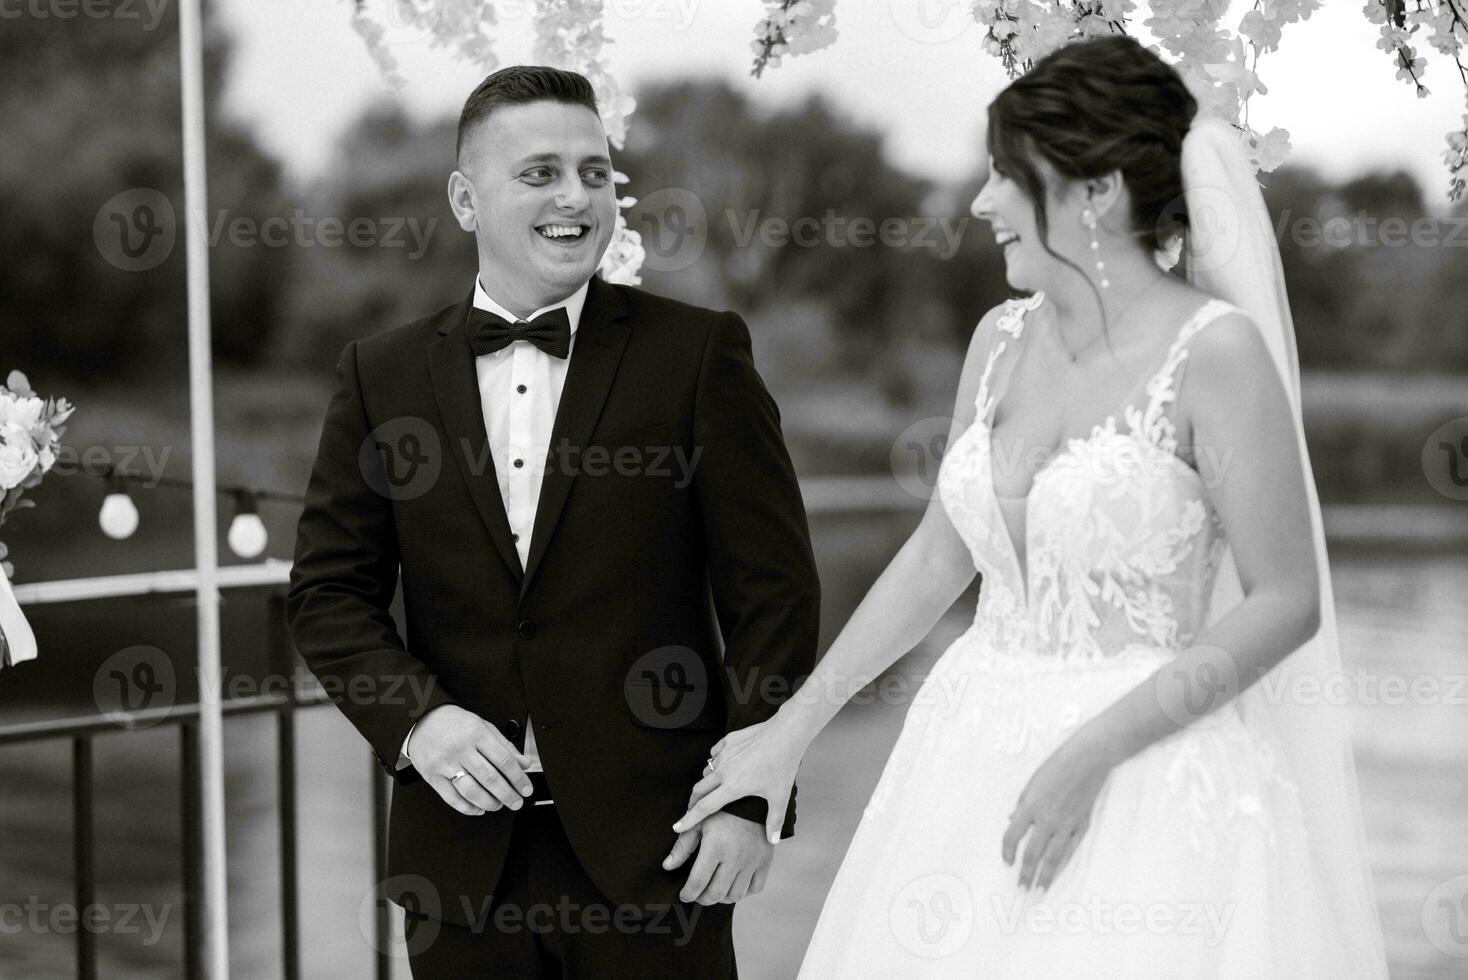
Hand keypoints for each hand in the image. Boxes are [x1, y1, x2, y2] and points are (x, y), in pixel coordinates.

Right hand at [408, 705, 533, 815]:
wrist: (421, 719)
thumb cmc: (454, 723)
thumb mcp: (483, 726)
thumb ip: (504, 745)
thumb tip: (523, 764)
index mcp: (476, 733)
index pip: (503, 760)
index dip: (518, 778)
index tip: (525, 789)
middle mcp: (461, 749)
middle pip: (489, 777)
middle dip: (507, 794)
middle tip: (516, 802)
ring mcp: (445, 763)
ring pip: (471, 790)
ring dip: (489, 802)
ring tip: (498, 805)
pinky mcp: (432, 776)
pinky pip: (451, 798)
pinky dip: (467, 807)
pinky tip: (478, 808)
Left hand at [662, 812, 771, 904]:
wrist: (752, 798)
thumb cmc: (722, 810)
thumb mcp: (698, 823)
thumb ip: (682, 846)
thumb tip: (668, 866)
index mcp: (715, 847)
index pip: (698, 882)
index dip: (688, 893)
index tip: (684, 895)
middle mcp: (735, 857)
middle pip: (716, 893)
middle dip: (702, 899)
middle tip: (697, 894)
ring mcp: (752, 861)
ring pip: (735, 895)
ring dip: (721, 898)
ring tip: (714, 890)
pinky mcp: (765, 861)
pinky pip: (755, 888)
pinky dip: (743, 892)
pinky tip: (734, 885)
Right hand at [671, 714, 805, 844]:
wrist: (785, 733)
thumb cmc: (783, 765)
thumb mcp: (779, 797)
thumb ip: (774, 821)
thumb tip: (773, 841)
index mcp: (732, 787)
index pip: (704, 808)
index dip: (689, 819)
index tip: (677, 827)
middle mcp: (723, 771)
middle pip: (699, 790)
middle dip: (693, 802)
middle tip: (692, 810)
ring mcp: (724, 754)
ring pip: (707, 771)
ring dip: (707, 782)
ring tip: (714, 788)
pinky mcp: (728, 740)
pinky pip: (715, 753)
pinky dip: (716, 761)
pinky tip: (725, 764)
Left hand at [1002, 733, 1113, 891]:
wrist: (1087, 759)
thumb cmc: (1056, 766)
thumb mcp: (1031, 784)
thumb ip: (1022, 805)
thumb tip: (1012, 822)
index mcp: (1030, 807)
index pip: (1012, 836)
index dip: (1007, 852)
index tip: (1007, 863)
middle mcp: (1047, 819)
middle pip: (1033, 853)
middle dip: (1026, 873)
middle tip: (1022, 889)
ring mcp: (1066, 824)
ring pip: (1054, 857)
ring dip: (1046, 876)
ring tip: (1040, 890)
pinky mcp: (1082, 824)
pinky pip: (1071, 848)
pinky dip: (1064, 862)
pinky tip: (1060, 871)